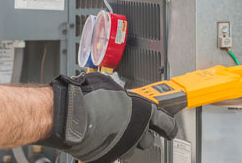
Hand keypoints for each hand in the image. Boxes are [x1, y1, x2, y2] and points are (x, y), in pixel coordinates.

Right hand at [40, 72, 176, 161]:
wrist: (71, 115)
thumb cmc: (89, 97)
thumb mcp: (110, 86)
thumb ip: (122, 95)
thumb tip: (120, 95)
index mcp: (144, 112)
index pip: (166, 123)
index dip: (169, 125)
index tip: (169, 127)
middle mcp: (137, 132)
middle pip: (149, 139)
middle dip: (143, 133)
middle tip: (134, 125)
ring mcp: (123, 147)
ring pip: (132, 149)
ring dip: (127, 141)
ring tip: (115, 131)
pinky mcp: (108, 158)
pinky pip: (113, 154)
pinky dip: (110, 147)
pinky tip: (102, 138)